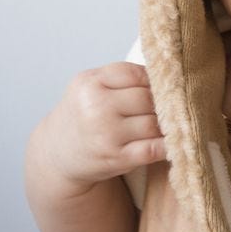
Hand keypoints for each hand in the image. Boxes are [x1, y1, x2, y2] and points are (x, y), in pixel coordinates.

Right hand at [44, 62, 165, 192]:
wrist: (57, 153)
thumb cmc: (84, 113)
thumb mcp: (90, 85)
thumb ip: (122, 76)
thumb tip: (168, 74)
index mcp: (89, 83)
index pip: (136, 74)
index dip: (154, 79)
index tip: (162, 84)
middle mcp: (96, 108)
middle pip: (148, 98)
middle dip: (162, 102)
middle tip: (171, 105)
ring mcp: (106, 134)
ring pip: (154, 123)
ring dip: (166, 124)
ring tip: (170, 122)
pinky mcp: (116, 158)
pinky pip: (153, 149)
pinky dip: (167, 145)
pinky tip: (173, 141)